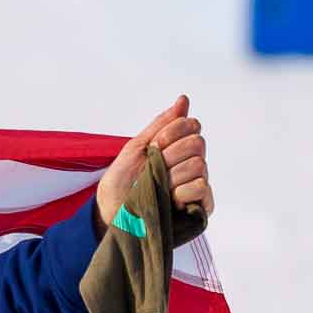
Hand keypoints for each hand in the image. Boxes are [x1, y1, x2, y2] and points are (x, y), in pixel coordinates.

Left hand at [95, 95, 212, 238]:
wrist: (110, 213)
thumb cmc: (121, 182)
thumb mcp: (137, 147)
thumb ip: (162, 124)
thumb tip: (184, 100)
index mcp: (178, 148)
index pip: (192, 126)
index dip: (172, 133)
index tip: (153, 146)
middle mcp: (192, 165)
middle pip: (197, 144)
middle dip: (170, 155)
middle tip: (153, 170)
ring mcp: (196, 186)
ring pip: (198, 165)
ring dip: (172, 176)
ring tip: (158, 188)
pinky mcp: (199, 208)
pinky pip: (202, 188)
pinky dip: (183, 192)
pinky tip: (170, 200)